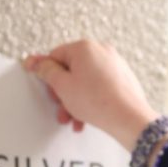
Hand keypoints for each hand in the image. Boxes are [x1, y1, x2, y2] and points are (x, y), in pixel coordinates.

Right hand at [22, 40, 159, 151]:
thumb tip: (39, 62)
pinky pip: (100, 87)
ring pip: (86, 81)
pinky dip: (91, 100)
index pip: (56, 56)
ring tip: (73, 118)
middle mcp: (102, 51)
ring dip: (75, 100)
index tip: (44, 86)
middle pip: (72, 70)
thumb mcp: (63, 86)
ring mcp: (114, 64)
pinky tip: (87, 118)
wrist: (129, 118)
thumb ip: (47, 72)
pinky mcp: (123, 78)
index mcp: (85, 47)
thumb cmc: (98, 101)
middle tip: (60, 106)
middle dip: (63, 92)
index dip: (47, 74)